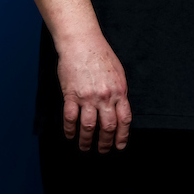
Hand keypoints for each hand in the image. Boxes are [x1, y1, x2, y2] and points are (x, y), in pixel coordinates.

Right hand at [56, 34, 132, 152]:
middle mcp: (105, 96)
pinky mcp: (71, 95)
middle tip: (103, 151)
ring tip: (85, 148)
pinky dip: (70, 130)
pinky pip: (70, 118)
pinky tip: (70, 135)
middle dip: (106, 142)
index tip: (120, 146)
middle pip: (108, 126)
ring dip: (87, 140)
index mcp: (120, 91)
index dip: (122, 135)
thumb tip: (119, 109)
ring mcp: (88, 97)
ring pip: (89, 126)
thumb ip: (119, 92)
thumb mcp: (118, 74)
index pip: (124, 119)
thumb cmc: (101, 56)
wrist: (82, 43)